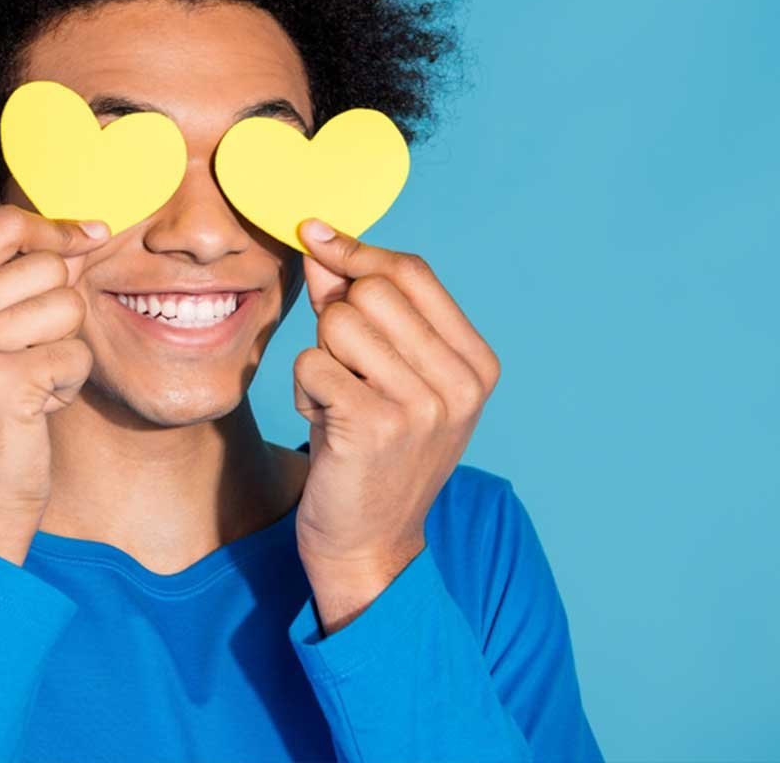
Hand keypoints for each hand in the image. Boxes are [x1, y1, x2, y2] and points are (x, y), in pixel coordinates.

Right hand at [0, 203, 110, 564]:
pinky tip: (35, 411)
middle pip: (44, 265)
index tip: (88, 240)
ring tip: (30, 385)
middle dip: (59, 308)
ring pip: (66, 307)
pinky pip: (75, 353)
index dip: (56, 231)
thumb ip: (13, 282)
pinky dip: (68, 384)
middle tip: (31, 357)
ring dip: (64, 349)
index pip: (4, 226)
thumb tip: (86, 232)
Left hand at [290, 217, 500, 630]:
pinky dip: (303, 392)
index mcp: (475, 363)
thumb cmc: (369, 449)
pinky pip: (311, 365)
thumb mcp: (382, 373)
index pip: (413, 272)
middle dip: (336, 320)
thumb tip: (323, 242)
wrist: (368, 544)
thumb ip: (358, 306)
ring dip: (321, 360)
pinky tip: (326, 427)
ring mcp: (422, 406)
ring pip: (337, 323)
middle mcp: (460, 383)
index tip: (315, 236)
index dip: (357, 251)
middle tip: (344, 374)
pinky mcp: (374, 426)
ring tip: (338, 404)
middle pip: (370, 291)